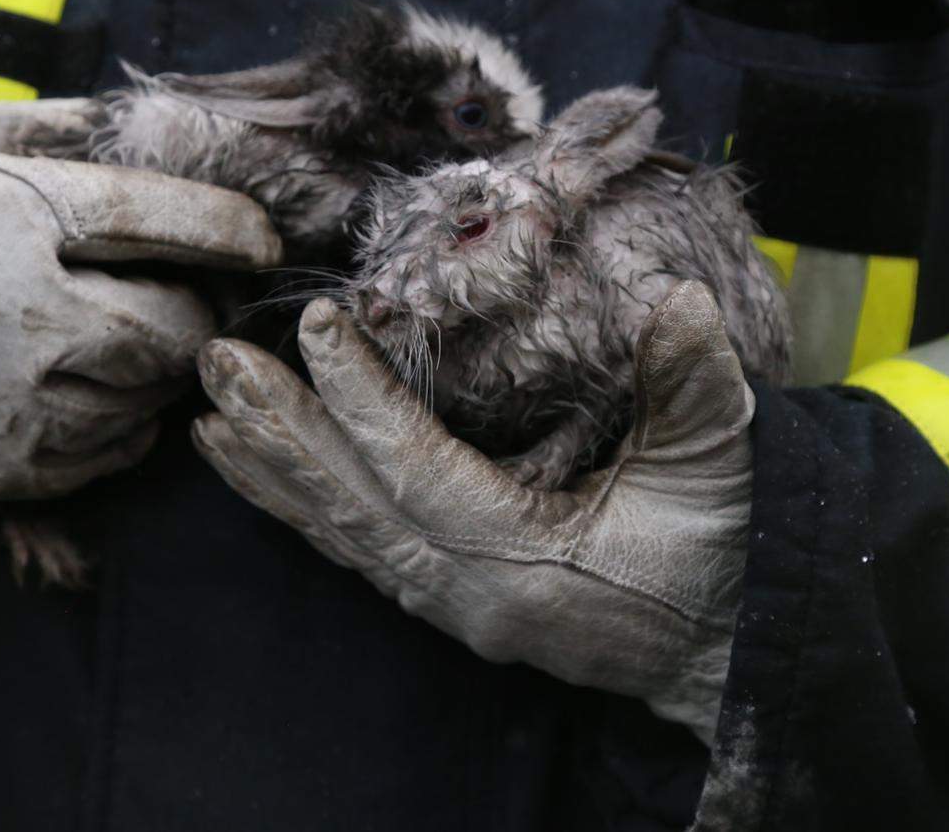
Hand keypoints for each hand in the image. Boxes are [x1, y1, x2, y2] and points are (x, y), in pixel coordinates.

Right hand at [0, 98, 280, 498]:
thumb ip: (73, 129)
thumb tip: (175, 126)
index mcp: (11, 212)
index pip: (162, 219)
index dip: (232, 230)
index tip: (260, 239)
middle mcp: (12, 309)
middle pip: (168, 327)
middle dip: (198, 312)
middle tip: (189, 296)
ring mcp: (0, 397)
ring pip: (143, 397)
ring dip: (159, 370)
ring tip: (132, 339)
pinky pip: (101, 458)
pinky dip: (122, 428)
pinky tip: (98, 390)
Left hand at [192, 281, 753, 741]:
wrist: (735, 648)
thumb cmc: (731, 553)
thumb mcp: (723, 466)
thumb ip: (695, 385)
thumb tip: (675, 300)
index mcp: (527, 564)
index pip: (417, 471)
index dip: (361, 396)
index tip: (316, 325)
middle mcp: (472, 595)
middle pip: (354, 506)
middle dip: (280, 430)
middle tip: (218, 362)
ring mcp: (457, 606)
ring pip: (345, 535)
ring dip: (276, 471)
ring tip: (213, 415)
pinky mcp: (455, 601)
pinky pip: (361, 552)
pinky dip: (307, 508)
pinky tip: (268, 473)